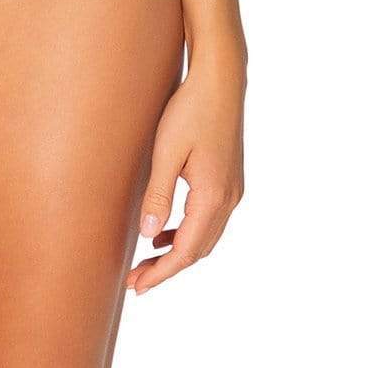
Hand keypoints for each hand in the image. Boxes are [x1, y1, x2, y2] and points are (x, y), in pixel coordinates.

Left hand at [127, 46, 245, 294]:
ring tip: (146, 261)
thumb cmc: (190, 110)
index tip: (137, 287)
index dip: (161, 273)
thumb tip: (149, 237)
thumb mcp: (166, 152)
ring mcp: (233, 190)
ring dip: (178, 251)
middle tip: (135, 281)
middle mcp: (229, 199)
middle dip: (167, 268)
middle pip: (198, 250)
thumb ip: (158, 196)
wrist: (221, 80)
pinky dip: (188, 232)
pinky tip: (166, 231)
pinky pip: (209, 220)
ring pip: (206, 237)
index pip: (186, 251)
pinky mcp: (230, 180)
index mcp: (213, 197)